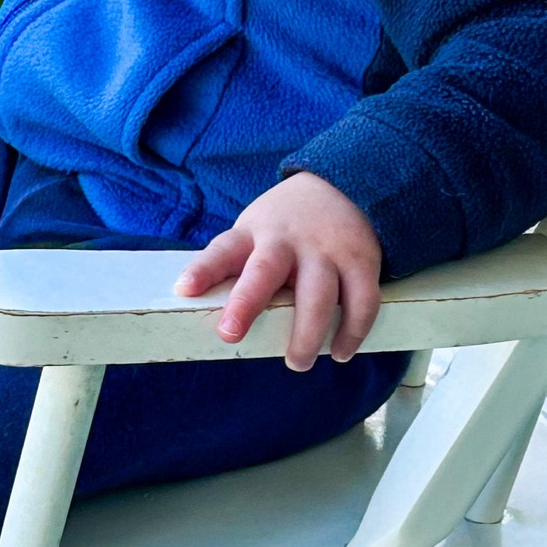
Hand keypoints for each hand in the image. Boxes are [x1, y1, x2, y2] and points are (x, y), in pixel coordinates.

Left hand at [175, 172, 382, 371]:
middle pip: (265, 271)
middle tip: (230, 333)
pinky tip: (341, 351)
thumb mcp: (256, 229)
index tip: (185, 289)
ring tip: (298, 362)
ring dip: (307, 334)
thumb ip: (236, 263)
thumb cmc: (288, 223)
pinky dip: (353, 331)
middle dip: (247, 302)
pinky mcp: (361, 260)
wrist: (346, 184)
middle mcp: (287, 240)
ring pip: (318, 296)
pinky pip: (361, 301)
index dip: (203, 270)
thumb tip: (201, 306)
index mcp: (254, 233)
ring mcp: (326, 249)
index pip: (223, 250)